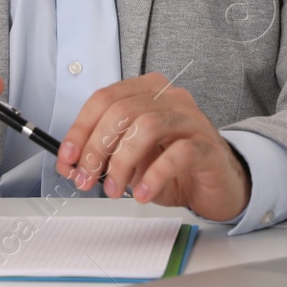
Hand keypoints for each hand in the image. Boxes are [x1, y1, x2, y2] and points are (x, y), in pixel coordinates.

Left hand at [54, 73, 250, 221]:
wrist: (219, 183)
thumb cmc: (175, 167)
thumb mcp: (132, 159)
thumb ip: (105, 156)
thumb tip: (73, 165)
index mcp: (147, 91)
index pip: (104, 99)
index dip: (80, 129)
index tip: (67, 157)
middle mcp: (169, 98)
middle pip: (121, 111)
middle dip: (96, 148)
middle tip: (87, 179)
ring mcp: (191, 119)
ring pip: (147, 127)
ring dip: (122, 162)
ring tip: (114, 189)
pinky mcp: (207, 146)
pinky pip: (178, 154)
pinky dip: (153, 176)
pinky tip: (142, 194)